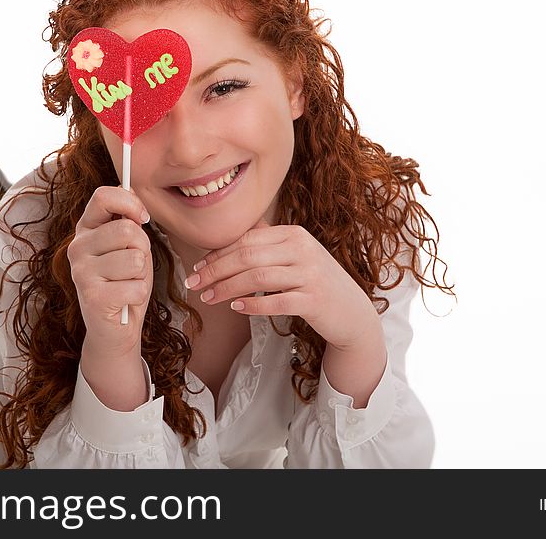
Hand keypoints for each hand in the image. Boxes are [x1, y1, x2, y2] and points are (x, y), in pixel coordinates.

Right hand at [67, 186, 152, 357]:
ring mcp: (81, 273)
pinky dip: (138, 295)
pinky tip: (124, 301)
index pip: (103, 197)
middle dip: (143, 248)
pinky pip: (136, 286)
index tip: (143, 218)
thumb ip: (129, 223)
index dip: (130, 203)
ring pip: (135, 259)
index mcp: (85, 230)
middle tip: (134, 266)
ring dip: (141, 275)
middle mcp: (76, 248)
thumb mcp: (130, 247)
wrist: (116, 328)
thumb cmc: (125, 282)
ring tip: (127, 284)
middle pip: (127, 230)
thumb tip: (130, 194)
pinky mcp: (92, 297)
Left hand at [186, 218, 378, 349]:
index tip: (198, 266)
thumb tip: (231, 237)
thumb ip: (269, 244)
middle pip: (248, 256)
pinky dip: (253, 305)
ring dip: (227, 288)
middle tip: (194, 283)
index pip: (247, 239)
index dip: (218, 253)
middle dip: (215, 270)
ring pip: (258, 278)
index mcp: (295, 235)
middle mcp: (304, 250)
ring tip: (208, 298)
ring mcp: (310, 275)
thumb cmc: (316, 283)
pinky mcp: (314, 300)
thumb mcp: (296, 256)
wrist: (351, 312)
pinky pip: (276, 302)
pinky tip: (236, 308)